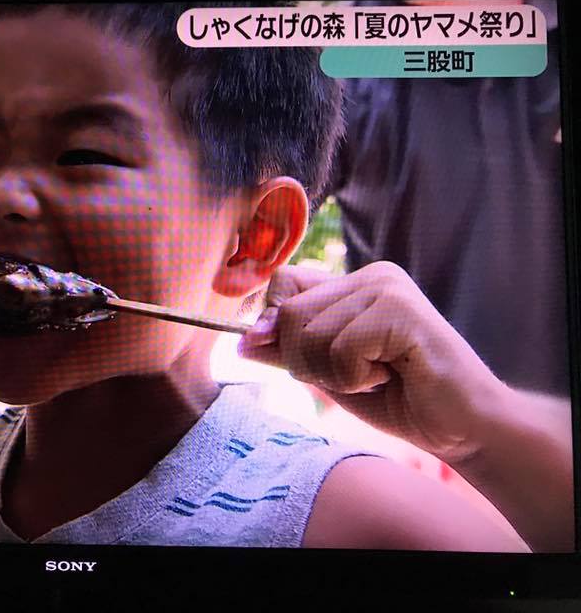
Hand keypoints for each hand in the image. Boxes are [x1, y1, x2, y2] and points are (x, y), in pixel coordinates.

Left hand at [237, 262, 507, 464]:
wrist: (462, 428)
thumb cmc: (399, 399)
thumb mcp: (329, 373)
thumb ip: (288, 352)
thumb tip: (240, 340)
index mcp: (353, 282)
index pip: (282, 284)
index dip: (272, 325)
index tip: (286, 356)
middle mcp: (371, 275)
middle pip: (289, 312)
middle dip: (308, 361)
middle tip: (356, 374)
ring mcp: (388, 288)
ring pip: (310, 333)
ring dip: (335, 373)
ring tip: (378, 375)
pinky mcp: (402, 311)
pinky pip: (341, 349)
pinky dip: (356, 378)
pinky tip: (393, 376)